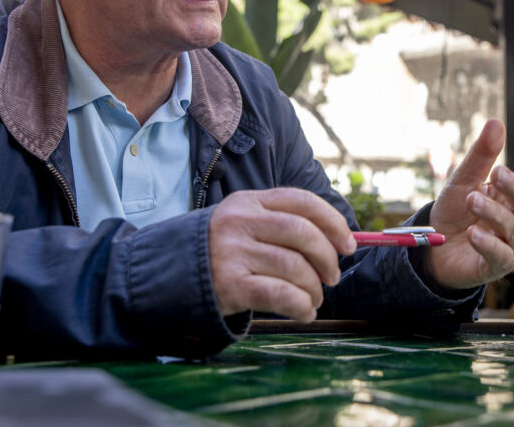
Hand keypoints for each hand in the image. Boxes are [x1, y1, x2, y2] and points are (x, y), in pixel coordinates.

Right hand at [208, 188, 355, 321]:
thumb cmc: (217, 249)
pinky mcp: (230, 285)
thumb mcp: (241, 222)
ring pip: (295, 267)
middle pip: (302, 233)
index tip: (348, 243)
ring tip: (314, 298)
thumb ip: (280, 223)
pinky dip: (301, 305)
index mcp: (248, 201)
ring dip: (314, 288)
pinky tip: (303, 311)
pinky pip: (280, 294)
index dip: (333, 222)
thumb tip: (338, 240)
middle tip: (332, 276)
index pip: (302, 201)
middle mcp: (240, 222)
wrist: (166, 273)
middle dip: (327, 257)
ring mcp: (233, 253)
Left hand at [426, 119, 513, 289]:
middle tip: (497, 173)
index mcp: (512, 196)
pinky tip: (473, 233)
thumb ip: (481, 156)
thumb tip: (497, 121)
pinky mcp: (495, 266)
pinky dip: (488, 244)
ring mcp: (509, 244)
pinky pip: (500, 256)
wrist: (433, 248)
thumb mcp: (463, 181)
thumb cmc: (455, 212)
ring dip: (493, 212)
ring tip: (472, 199)